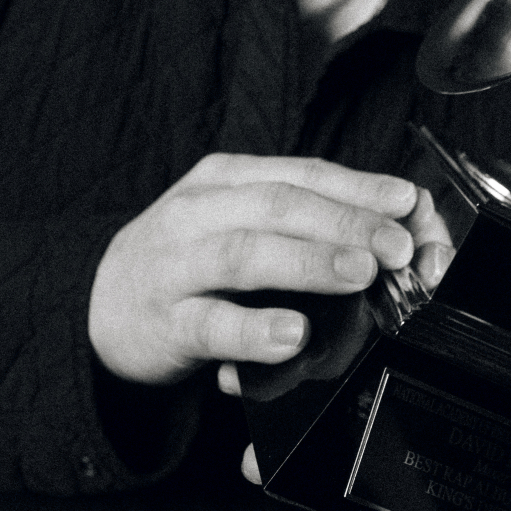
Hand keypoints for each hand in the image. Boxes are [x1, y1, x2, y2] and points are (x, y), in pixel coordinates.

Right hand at [88, 153, 419, 384]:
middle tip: (397, 245)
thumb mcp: (237, 222)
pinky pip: (211, 324)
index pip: (300, 174)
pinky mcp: (164, 322)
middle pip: (279, 205)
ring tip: (359, 274)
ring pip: (246, 254)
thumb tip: (391, 224)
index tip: (408, 202)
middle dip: (345, 222)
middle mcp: (199, 211)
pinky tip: (293, 336)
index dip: (358, 187)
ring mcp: (177, 265)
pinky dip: (254, 330)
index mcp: (226, 180)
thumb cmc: (190, 260)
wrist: (102, 304)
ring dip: (308, 262)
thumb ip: (302, 222)